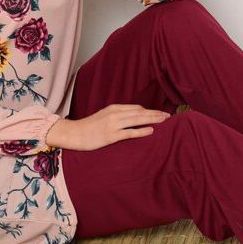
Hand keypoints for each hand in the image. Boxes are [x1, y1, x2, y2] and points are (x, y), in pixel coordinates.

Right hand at [45, 104, 170, 150]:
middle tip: (168, 115)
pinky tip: (151, 130)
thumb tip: (131, 118)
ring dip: (152, 119)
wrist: (74, 133)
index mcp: (114, 108)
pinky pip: (129, 132)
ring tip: (164, 120)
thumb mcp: (104, 117)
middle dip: (155, 113)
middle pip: (140, 112)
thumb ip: (117, 116)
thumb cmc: (89, 127)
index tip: (159, 113)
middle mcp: (115, 114)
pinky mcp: (111, 136)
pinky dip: (141, 131)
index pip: (136, 108)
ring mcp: (113, 124)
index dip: (149, 110)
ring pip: (137, 120)